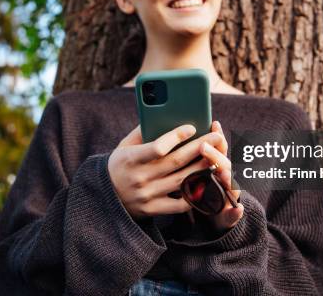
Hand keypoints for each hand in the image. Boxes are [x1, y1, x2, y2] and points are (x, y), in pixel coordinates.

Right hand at [108, 124, 228, 219]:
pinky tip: (206, 182)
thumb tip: (163, 112)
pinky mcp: (153, 210)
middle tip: (217, 136)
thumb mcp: (124, 146)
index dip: (176, 137)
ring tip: (216, 157)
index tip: (192, 127)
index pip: (157, 148)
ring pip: (182, 181)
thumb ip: (142, 132)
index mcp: (131, 159)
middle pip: (176, 162)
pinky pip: (180, 204)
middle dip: (199, 147)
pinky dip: (195, 194)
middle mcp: (139, 178)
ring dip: (202, 168)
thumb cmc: (119, 165)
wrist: (105, 198)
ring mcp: (147, 196)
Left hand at [199, 121, 244, 232]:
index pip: (220, 148)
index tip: (213, 124)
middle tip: (203, 147)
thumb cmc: (201, 190)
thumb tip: (181, 129)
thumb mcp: (196, 172)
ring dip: (228, 179)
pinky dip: (236, 212)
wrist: (216, 218)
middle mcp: (226, 179)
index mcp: (218, 166)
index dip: (217, 136)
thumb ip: (194, 155)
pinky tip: (238, 209)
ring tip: (222, 173)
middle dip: (215, 155)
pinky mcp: (229, 215)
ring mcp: (229, 196)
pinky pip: (233, 214)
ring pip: (232, 185)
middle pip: (224, 164)